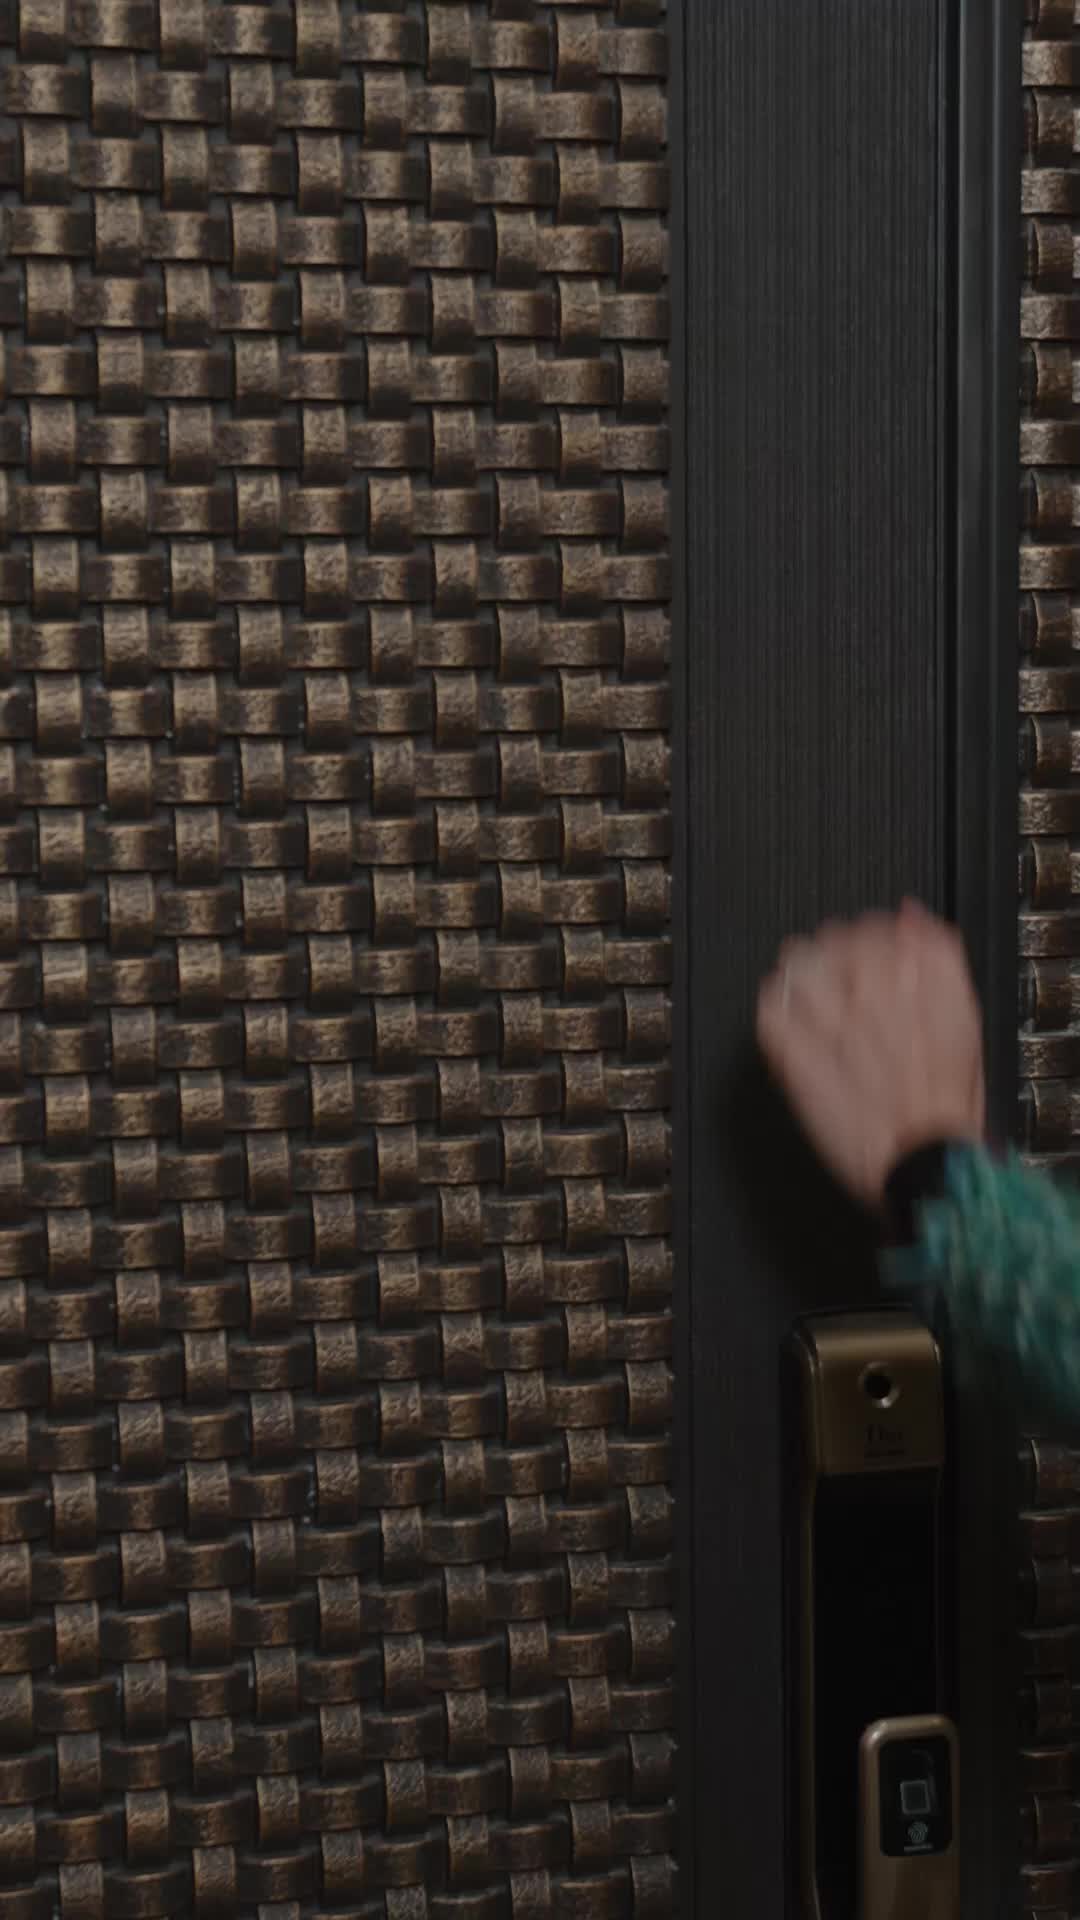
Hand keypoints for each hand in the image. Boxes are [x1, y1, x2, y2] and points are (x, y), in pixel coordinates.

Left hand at [755, 900, 985, 1211]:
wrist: (924, 1166)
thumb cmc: (947, 1108)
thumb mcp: (966, 1023)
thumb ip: (940, 960)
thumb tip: (912, 916)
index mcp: (915, 982)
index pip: (874, 927)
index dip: (868, 935)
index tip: (866, 949)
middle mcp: (870, 996)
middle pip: (832, 941)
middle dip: (834, 952)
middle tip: (837, 972)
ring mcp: (829, 1025)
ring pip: (796, 969)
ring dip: (801, 973)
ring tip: (806, 987)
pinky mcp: (796, 1060)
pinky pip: (770, 1013)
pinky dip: (773, 1007)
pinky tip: (784, 1015)